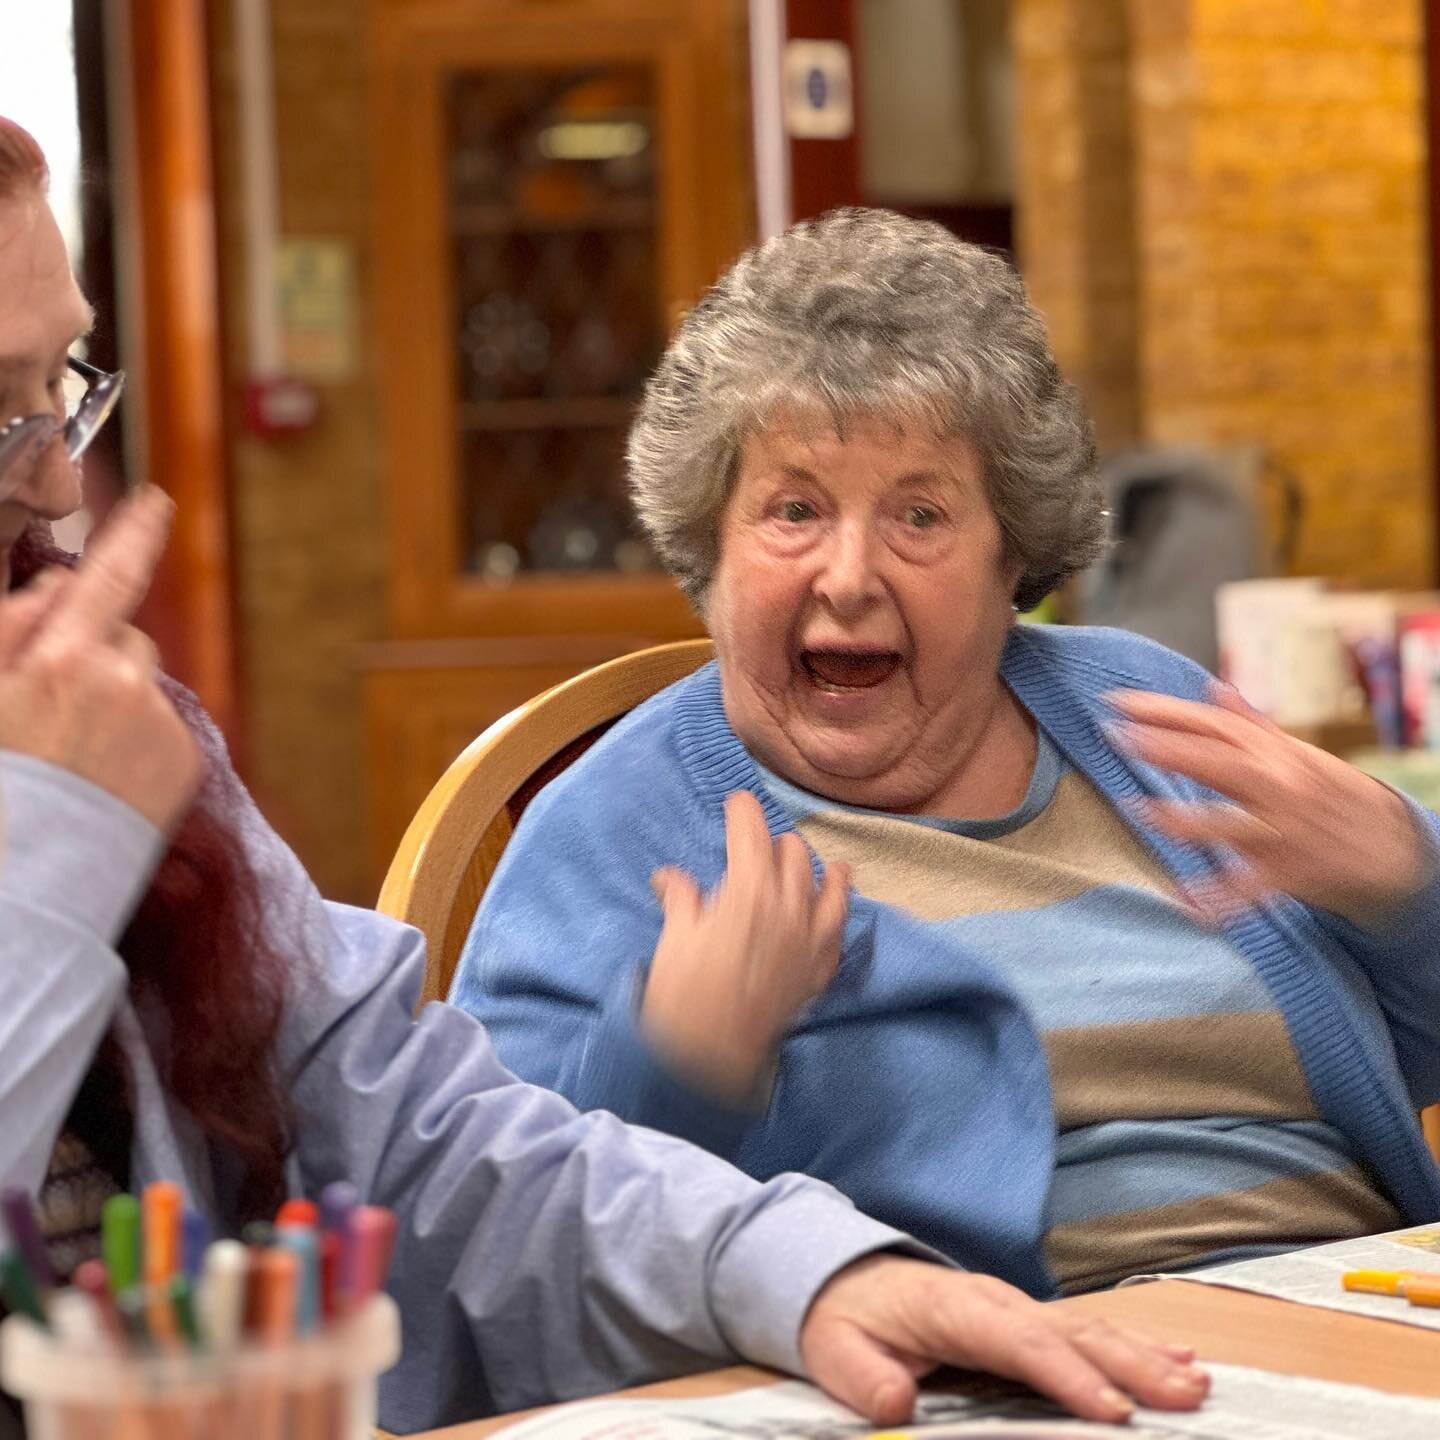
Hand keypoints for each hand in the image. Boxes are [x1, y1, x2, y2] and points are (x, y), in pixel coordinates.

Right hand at [0, 488, 201, 831]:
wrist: (32, 880)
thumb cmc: (0, 782)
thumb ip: (10, 627)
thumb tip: (53, 590)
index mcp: (65, 660)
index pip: (112, 576)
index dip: (136, 533)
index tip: (157, 502)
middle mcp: (125, 683)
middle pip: (122, 637)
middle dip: (94, 653)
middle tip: (51, 708)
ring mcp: (159, 725)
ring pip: (140, 685)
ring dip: (115, 699)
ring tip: (72, 755)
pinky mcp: (183, 762)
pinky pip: (160, 728)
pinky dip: (137, 741)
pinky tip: (101, 778)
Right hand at [641, 790, 849, 1103]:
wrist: (710, 1059)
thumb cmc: (682, 997)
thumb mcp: (675, 939)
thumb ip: (681, 900)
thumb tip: (671, 879)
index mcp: (748, 891)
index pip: (751, 833)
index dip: (743, 812)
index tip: (737, 803)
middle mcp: (788, 907)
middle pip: (793, 853)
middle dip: (775, 840)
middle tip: (761, 841)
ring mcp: (810, 939)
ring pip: (828, 884)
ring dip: (817, 868)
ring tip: (817, 861)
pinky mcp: (819, 970)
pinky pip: (840, 928)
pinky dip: (839, 907)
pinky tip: (838, 901)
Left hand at [800, 1256, 1209, 1424]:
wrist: (841, 1276)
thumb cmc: (845, 1318)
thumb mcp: (836, 1351)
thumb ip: (864, 1381)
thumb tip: (896, 1405)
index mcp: (956, 1310)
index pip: (1020, 1344)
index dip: (1067, 1377)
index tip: (1112, 1410)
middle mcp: (996, 1302)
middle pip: (1070, 1334)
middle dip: (1129, 1366)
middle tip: (1185, 1397)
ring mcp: (1015, 1308)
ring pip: (1088, 1331)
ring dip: (1143, 1356)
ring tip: (1195, 1382)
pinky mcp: (1026, 1322)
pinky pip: (1085, 1333)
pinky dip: (1134, 1345)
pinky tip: (1177, 1359)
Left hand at [1107, 683, 1429, 923]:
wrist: (1393, 847)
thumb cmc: (1331, 795)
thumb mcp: (1297, 754)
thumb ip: (1249, 725)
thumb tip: (1214, 686)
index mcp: (1273, 755)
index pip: (1212, 725)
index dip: (1165, 711)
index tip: (1118, 702)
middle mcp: (1277, 787)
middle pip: (1216, 762)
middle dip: (1166, 747)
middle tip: (1117, 735)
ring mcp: (1282, 831)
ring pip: (1229, 824)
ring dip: (1183, 820)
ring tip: (1139, 810)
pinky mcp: (1289, 873)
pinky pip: (1248, 889)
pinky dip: (1220, 899)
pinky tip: (1186, 903)